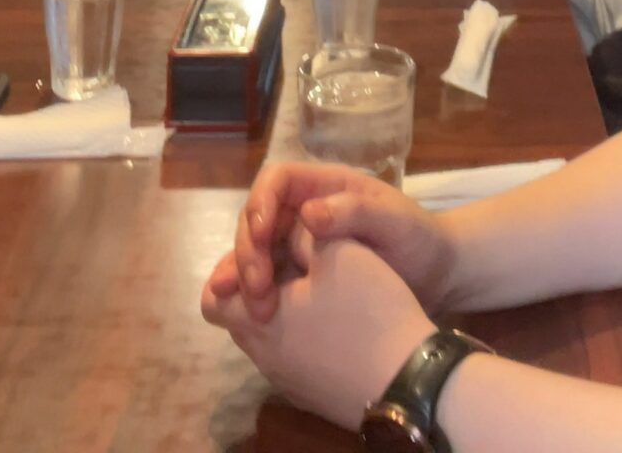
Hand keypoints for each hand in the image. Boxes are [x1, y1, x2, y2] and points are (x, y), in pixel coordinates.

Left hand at [204, 227, 432, 428]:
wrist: (407, 381)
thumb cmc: (366, 311)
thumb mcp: (337, 251)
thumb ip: (303, 233)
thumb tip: (292, 226)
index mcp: (253, 320)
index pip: (213, 294)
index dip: (235, 265)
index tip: (268, 247)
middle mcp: (260, 356)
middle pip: (240, 315)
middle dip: (263, 284)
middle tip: (299, 263)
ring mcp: (286, 380)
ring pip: (269, 337)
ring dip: (285, 310)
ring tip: (323, 290)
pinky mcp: (311, 394)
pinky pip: (294, 357)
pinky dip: (305, 335)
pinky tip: (339, 322)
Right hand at [207, 161, 457, 324]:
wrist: (437, 277)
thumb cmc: (419, 239)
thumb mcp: (395, 222)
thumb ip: (356, 213)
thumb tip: (307, 212)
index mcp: (324, 187)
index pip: (277, 180)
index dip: (260, 202)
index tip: (259, 235)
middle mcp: (303, 210)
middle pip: (257, 218)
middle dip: (248, 250)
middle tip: (256, 290)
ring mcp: (298, 244)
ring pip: (255, 251)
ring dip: (243, 277)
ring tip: (246, 310)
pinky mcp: (298, 275)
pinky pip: (267, 279)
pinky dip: (253, 294)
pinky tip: (249, 318)